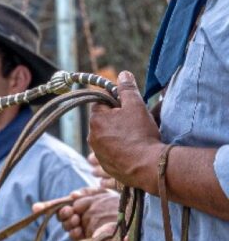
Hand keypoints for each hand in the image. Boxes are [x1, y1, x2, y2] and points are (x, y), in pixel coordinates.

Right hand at [33, 188, 116, 240]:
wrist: (129, 217)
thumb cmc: (112, 204)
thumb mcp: (99, 194)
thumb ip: (84, 193)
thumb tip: (72, 195)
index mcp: (77, 206)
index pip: (59, 206)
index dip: (47, 207)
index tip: (41, 208)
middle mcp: (77, 217)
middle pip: (62, 217)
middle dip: (63, 214)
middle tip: (70, 212)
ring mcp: (82, 228)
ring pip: (67, 227)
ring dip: (68, 223)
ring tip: (76, 219)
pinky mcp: (87, 239)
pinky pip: (75, 237)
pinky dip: (74, 233)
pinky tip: (78, 230)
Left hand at [88, 71, 164, 192]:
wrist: (148, 166)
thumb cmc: (141, 133)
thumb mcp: (136, 106)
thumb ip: (127, 89)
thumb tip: (122, 74)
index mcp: (96, 119)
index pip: (101, 102)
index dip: (115, 102)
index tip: (128, 106)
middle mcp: (92, 136)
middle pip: (103, 121)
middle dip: (116, 119)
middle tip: (134, 123)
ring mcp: (98, 153)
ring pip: (106, 138)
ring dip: (117, 136)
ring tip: (135, 138)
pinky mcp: (105, 166)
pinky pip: (110, 154)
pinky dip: (119, 151)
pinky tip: (132, 151)